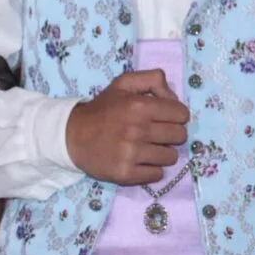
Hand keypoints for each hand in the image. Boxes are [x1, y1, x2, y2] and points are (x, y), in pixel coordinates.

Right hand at [64, 69, 187, 184]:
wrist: (72, 136)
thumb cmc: (102, 109)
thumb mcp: (124, 83)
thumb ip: (153, 79)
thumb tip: (174, 98)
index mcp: (139, 106)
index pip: (181, 114)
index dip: (176, 115)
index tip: (164, 118)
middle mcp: (137, 130)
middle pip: (180, 136)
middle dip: (172, 134)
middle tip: (156, 134)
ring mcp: (132, 154)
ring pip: (171, 157)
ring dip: (163, 153)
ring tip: (148, 148)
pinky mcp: (126, 174)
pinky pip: (157, 175)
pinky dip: (152, 169)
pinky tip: (140, 161)